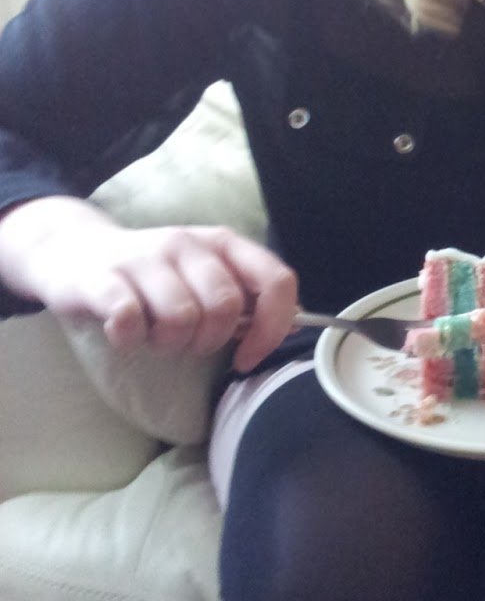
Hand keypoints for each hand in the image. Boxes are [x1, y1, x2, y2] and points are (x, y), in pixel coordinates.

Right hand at [0, 196, 297, 372]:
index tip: (247, 356)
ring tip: (153, 334)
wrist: (74, 251)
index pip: (276, 280)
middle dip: (209, 341)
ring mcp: (144, 257)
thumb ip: (245, 295)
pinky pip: (130, 319)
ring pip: (182, 317)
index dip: (272, 327)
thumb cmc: (151, 275)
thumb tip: (294, 322)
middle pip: (226, 307)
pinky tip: (123, 333)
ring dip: (168, 342)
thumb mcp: (203, 275)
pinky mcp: (102, 277)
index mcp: (223, 243)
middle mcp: (188, 243)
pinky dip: (130, 338)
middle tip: (184, 342)